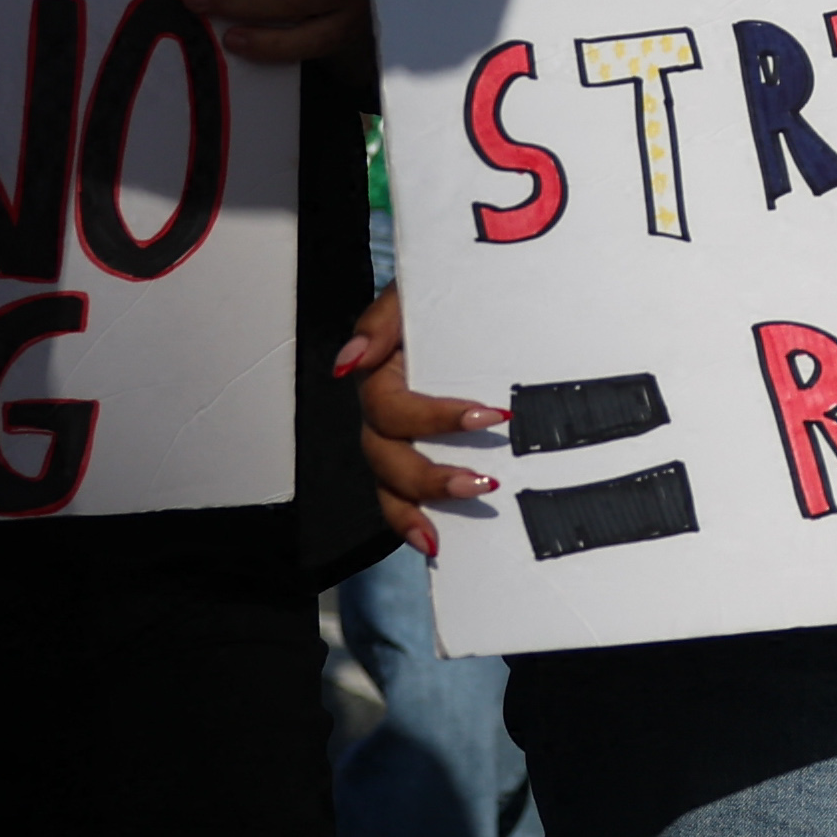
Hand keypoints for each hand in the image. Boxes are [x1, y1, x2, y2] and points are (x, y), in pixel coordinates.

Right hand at [333, 279, 505, 558]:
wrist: (461, 298)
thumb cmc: (437, 296)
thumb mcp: (410, 292)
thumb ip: (379, 321)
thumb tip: (348, 363)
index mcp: (381, 375)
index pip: (392, 409)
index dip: (434, 418)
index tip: (488, 416)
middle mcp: (383, 414)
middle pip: (387, 459)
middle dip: (429, 477)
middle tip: (483, 483)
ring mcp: (397, 440)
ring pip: (390, 487)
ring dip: (416, 510)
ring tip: (441, 536)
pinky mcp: (418, 456)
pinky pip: (404, 499)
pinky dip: (415, 522)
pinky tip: (436, 545)